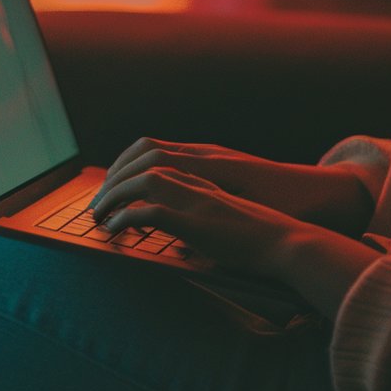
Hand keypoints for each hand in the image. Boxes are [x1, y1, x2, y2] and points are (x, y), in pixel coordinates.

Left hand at [92, 137, 372, 236]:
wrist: (294, 241)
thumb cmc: (270, 231)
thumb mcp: (233, 214)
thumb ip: (206, 214)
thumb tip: (180, 236)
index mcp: (213, 166)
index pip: (160, 149)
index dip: (130, 163)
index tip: (113, 183)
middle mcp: (204, 173)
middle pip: (145, 155)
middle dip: (114, 175)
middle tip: (96, 202)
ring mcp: (200, 195)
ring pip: (142, 177)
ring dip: (114, 194)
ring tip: (98, 215)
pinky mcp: (197, 221)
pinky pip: (149, 211)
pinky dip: (125, 218)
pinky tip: (114, 231)